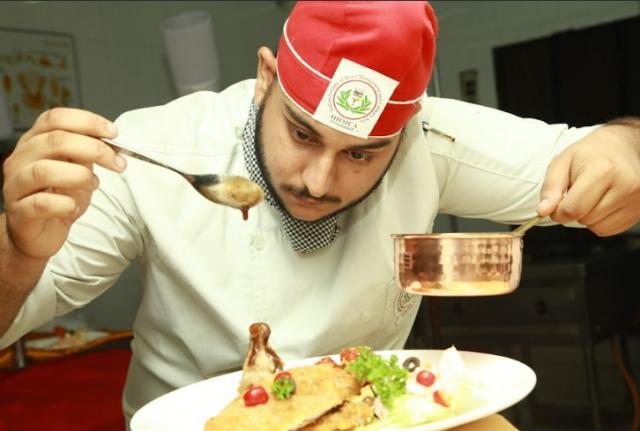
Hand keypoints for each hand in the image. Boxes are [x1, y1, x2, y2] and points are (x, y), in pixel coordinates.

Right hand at [2, 108, 126, 258]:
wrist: (38, 234)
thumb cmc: (58, 198)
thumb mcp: (78, 170)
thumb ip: (87, 154)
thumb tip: (110, 142)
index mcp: (34, 142)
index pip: (55, 118)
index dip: (86, 121)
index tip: (113, 133)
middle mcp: (20, 159)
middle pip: (55, 140)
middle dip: (94, 149)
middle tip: (117, 163)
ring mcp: (16, 185)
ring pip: (44, 170)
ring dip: (79, 176)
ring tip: (93, 185)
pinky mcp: (19, 212)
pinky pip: (41, 204)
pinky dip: (65, 204)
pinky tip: (74, 207)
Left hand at [537, 121, 639, 235]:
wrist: (622, 146)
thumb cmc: (590, 153)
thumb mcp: (563, 162)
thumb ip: (551, 188)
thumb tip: (543, 211)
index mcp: (603, 170)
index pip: (572, 209)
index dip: (558, 211)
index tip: (557, 203)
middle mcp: (625, 185)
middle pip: (585, 219)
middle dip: (574, 211)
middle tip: (578, 192)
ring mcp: (637, 198)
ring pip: (598, 227)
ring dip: (588, 217)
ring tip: (592, 195)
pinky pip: (610, 229)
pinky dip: (601, 221)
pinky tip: (603, 202)